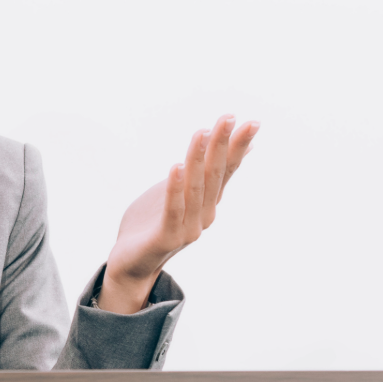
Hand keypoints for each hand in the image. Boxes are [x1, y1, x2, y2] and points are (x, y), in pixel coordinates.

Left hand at [99, 115, 258, 313]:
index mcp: (207, 202)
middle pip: (215, 175)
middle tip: (230, 118)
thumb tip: (228, 155)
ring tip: (201, 132)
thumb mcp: (179, 192)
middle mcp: (204, 214)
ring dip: (198, 159)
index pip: (226, 170)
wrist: (131, 263)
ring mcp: (188, 227)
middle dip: (222, 145)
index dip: (237, 147)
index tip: (251, 122)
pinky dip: (175, 187)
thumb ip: (200, 174)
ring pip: (195, 188)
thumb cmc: (153, 223)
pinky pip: (172, 209)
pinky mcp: (166, 237)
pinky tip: (176, 166)